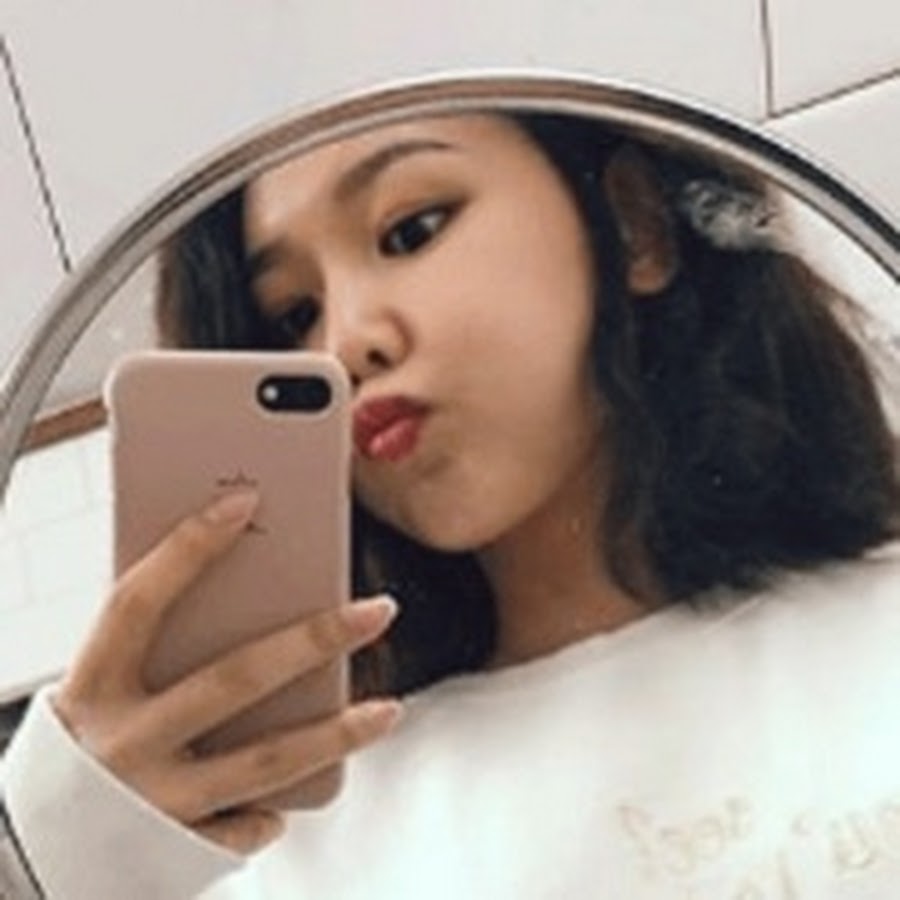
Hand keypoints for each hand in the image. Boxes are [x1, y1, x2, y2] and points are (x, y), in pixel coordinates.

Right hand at [53, 490, 400, 853]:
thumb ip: (153, 648)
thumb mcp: (96, 690)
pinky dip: (279, 807)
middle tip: (378, 611)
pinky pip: (246, 826)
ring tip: (389, 709)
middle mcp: (121, 744)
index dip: (188, 549)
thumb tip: (242, 580)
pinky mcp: (178, 850)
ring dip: (335, 734)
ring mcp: (153, 801)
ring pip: (264, 761)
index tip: (245, 499)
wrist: (21, 859)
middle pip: (233, 679)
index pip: (139, 603)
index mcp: (90, 688)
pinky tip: (313, 784)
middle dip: (314, 641)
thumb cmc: (77, 750)